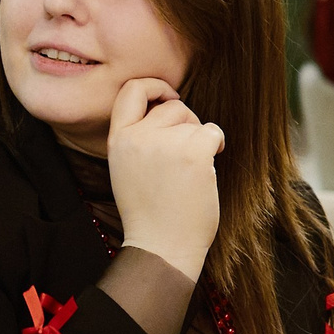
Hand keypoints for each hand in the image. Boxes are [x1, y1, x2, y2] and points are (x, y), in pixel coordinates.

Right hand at [105, 77, 223, 282]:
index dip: (155, 87)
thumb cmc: (149, 212)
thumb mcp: (125, 168)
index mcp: (117, 140)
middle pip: (172, 107)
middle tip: (186, 153)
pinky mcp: (193, 152)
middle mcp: (138, 136)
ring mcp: (165, 143)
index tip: (170, 98)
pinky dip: (216, 144)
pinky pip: (212, 132)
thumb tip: (166, 106)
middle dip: (186, 124)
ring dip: (200, 139)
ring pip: (194, 121)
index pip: (132, 90)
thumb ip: (137, 137)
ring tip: (191, 171)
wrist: (161, 246)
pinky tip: (208, 166)